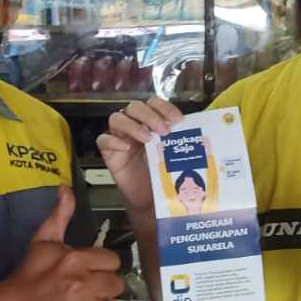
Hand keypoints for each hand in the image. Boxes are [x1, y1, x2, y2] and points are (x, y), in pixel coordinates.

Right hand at [2, 187, 124, 300]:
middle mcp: (83, 285)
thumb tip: (66, 188)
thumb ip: (60, 215)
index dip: (103, 265)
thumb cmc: (30, 274)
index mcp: (76, 260)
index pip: (112, 261)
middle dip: (104, 286)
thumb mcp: (43, 241)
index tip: (91, 269)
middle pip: (116, 285)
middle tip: (89, 288)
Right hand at [96, 98, 184, 213]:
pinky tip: (126, 148)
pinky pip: (103, 140)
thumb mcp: (172, 153)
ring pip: (116, 119)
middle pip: (135, 107)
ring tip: (146, 138)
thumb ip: (178, 140)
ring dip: (132, 125)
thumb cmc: (160, 172)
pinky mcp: (108, 152)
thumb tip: (197, 132)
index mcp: (149, 121)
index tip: (178, 120)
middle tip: (163, 130)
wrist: (148, 197)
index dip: (164, 107)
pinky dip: (114, 141)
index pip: (153, 103)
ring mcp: (119, 137)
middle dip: (150, 116)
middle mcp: (133, 125)